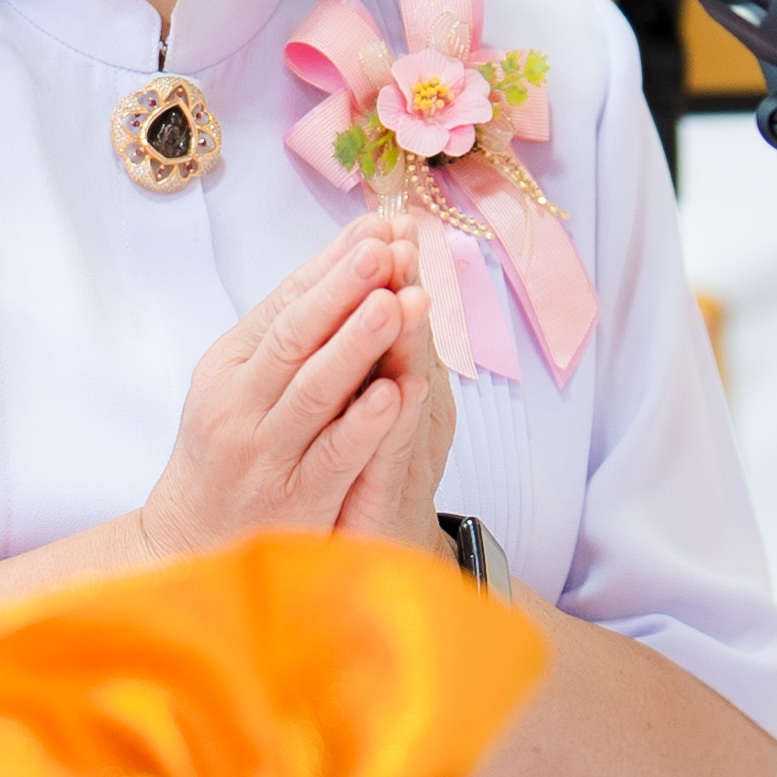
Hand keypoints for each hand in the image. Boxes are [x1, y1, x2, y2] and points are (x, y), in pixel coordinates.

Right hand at [135, 216, 416, 558]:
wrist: (188, 544)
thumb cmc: (227, 451)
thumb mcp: (238, 385)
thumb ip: (283, 335)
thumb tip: (341, 263)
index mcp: (229, 368)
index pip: (284, 305)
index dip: (333, 265)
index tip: (377, 228)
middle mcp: (240, 406)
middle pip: (295, 338)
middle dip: (344, 289)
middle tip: (386, 248)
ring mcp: (265, 455)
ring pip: (314, 392)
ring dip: (358, 344)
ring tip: (398, 302)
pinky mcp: (295, 501)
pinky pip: (332, 456)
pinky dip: (361, 423)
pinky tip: (392, 393)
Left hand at [330, 229, 458, 552]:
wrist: (366, 555)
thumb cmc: (357, 469)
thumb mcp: (362, 399)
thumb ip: (367, 343)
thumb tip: (363, 268)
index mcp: (407, 377)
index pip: (400, 314)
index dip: (396, 269)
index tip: (390, 221)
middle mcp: (418, 409)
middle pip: (412, 340)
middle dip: (402, 291)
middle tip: (401, 242)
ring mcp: (410, 453)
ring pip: (413, 389)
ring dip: (410, 342)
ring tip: (408, 297)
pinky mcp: (395, 499)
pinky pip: (397, 455)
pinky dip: (397, 421)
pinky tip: (402, 389)